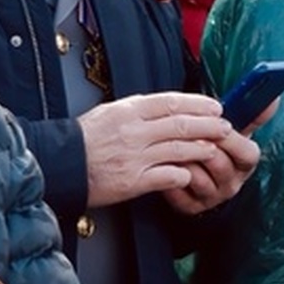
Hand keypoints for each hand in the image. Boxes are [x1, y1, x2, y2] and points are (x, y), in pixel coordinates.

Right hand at [78, 92, 232, 207]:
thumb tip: (169, 106)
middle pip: (181, 125)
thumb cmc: (83, 140)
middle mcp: (133, 132)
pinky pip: (168, 176)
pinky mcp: (133, 181)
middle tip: (225, 127)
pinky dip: (183, 174)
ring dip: (203, 149)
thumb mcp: (109, 112)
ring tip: (215, 148)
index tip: (215, 106)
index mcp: (127, 111)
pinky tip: (191, 174)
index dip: (198, 104)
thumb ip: (139, 109)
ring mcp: (134, 157)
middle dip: (209, 126)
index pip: (171, 103)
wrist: (57, 165)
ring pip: (180, 149)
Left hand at [161, 98, 279, 214]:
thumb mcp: (234, 131)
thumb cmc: (214, 146)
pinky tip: (162, 162)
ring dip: (182, 157)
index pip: (248, 154)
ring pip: (197, 175)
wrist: (190, 169)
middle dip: (202, 143)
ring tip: (170, 144)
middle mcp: (232, 184)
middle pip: (220, 163)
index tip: (217, 123)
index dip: (232, 139)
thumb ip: (253, 114)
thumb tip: (275, 99)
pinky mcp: (191, 207)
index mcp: (245, 164)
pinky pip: (178, 189)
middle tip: (186, 130)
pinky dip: (168, 174)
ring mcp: (212, 197)